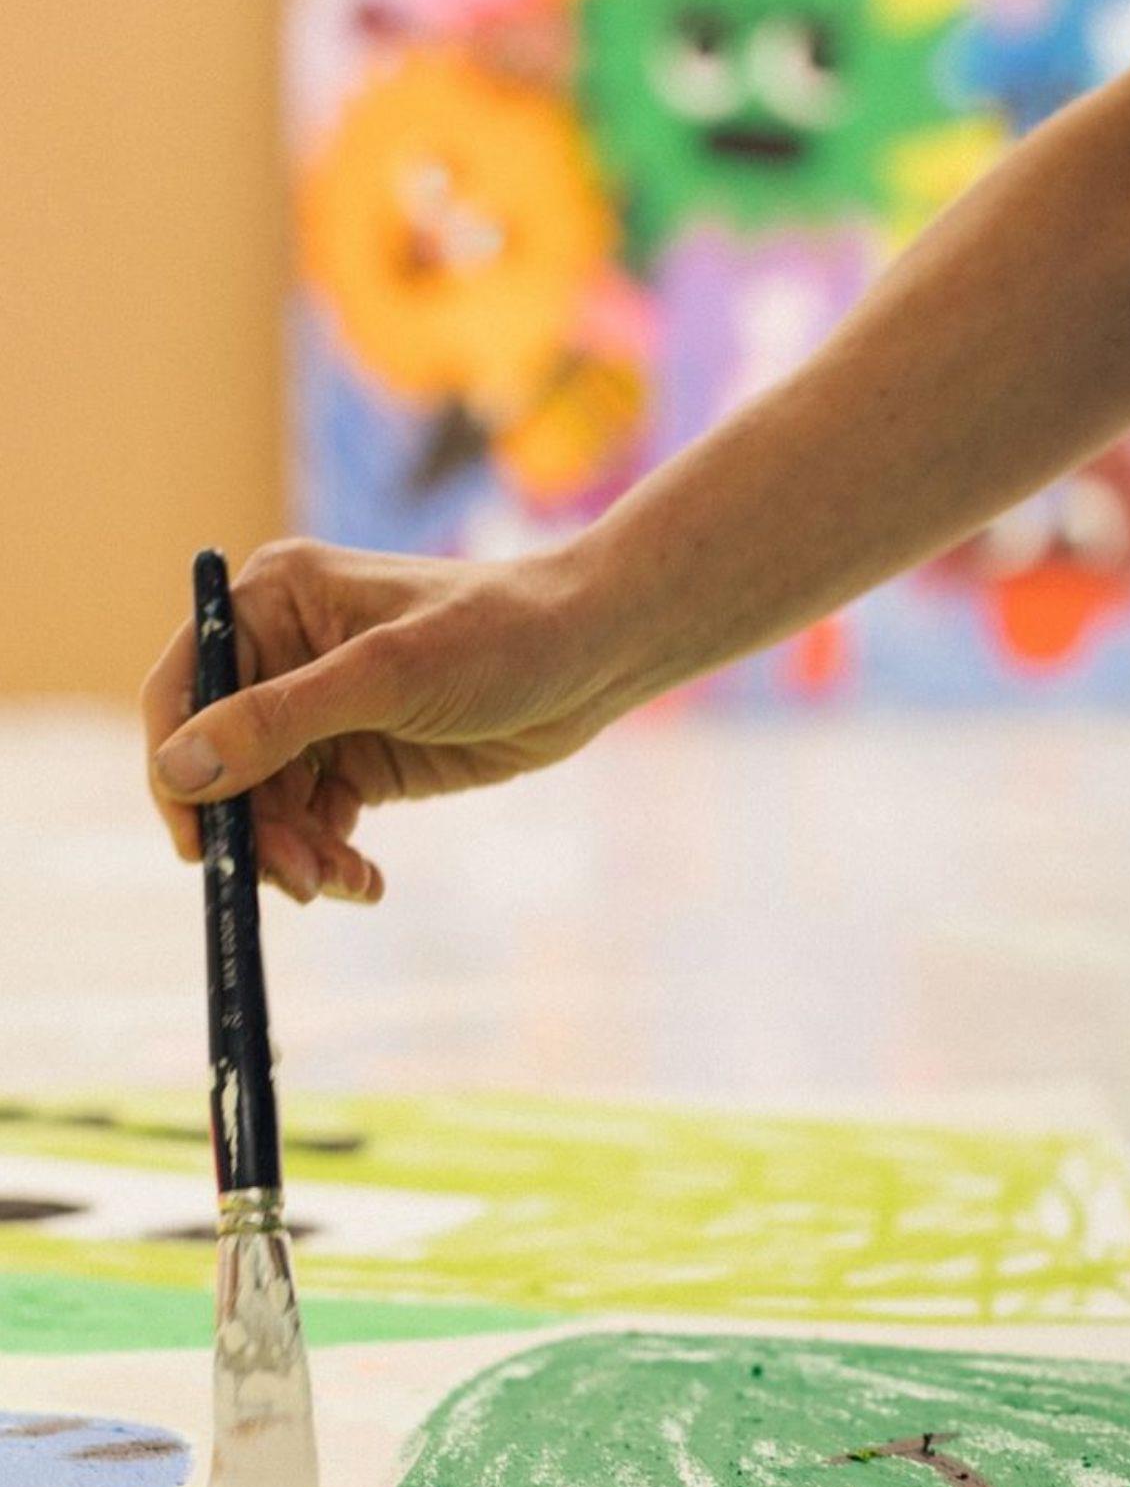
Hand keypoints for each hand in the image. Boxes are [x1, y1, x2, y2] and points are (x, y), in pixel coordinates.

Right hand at [143, 538, 616, 903]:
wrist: (594, 655)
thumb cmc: (497, 636)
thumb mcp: (384, 678)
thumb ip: (279, 722)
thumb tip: (180, 767)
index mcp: (271, 603)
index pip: (185, 690)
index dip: (177, 769)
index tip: (197, 845)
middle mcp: (284, 654)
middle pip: (225, 762)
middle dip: (253, 828)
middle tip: (298, 882)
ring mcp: (323, 711)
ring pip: (269, 803)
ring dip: (294, 853)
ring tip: (340, 883)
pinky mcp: (363, 757)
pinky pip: (317, 822)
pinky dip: (331, 858)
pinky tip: (366, 884)